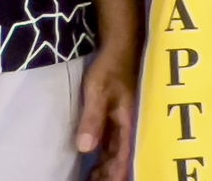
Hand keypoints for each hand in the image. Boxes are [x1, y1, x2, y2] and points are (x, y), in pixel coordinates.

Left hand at [76, 49, 136, 180]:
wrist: (121, 44)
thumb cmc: (111, 67)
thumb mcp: (98, 90)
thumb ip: (93, 118)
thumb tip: (85, 148)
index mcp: (126, 123)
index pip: (122, 157)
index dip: (114, 175)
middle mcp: (126, 126)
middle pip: (119, 159)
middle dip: (108, 175)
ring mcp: (121, 122)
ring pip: (115, 153)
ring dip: (105, 168)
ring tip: (91, 179)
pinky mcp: (114, 117)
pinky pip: (110, 144)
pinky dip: (102, 157)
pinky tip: (92, 162)